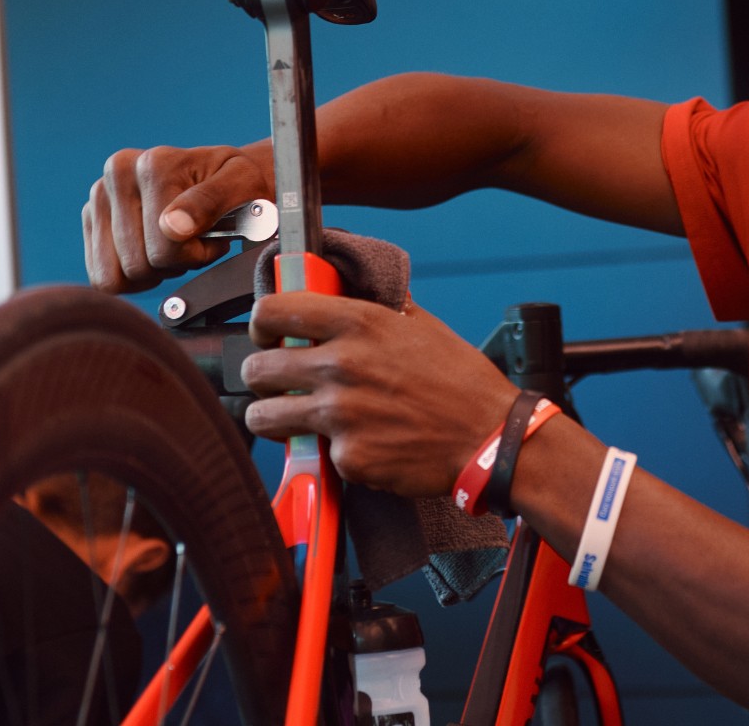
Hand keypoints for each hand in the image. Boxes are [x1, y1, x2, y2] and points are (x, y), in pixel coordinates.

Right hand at [82, 144, 273, 292]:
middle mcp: (117, 174)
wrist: (223, 179)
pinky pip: (101, 277)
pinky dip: (132, 278)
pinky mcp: (91, 219)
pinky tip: (153, 253)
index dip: (197, 254)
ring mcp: (99, 197)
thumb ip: (211, 202)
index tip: (213, 234)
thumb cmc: (237, 185)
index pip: (164, 248)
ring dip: (152, 271)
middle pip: (137, 264)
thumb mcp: (243, 186)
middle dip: (173, 264)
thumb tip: (172, 227)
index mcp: (153, 164)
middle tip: (194, 241)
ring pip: (115, 275)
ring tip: (175, 245)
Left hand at [242, 292, 517, 496]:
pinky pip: (316, 455)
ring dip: (273, 419)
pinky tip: (362, 444)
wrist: (491, 439)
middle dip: (261, 376)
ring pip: (264, 418)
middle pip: (257, 369)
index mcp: (359, 324)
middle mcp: (341, 366)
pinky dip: (332, 452)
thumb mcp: (422, 326)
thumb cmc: (461, 383)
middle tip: (277, 383)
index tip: (266, 334)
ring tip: (294, 420)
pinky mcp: (348, 458)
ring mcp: (341, 416)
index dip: (261, 323)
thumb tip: (347, 291)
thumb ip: (378, 309)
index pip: (273, 309)